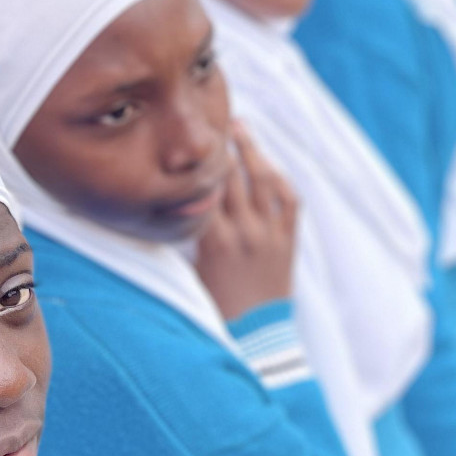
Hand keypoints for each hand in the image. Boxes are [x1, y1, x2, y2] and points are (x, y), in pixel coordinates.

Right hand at [196, 123, 298, 319]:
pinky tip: (268, 164)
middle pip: (234, 176)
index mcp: (213, 241)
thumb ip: (185, 234)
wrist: (255, 335)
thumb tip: (165, 203)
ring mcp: (270, 235)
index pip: (205, 188)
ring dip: (252, 150)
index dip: (197, 162)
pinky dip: (280, 178)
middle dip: (223, 145)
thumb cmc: (215, 305)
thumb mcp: (189, 270)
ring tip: (240, 127)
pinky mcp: (289, 241)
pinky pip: (290, 200)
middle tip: (214, 120)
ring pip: (264, 180)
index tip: (189, 140)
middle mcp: (244, 233)